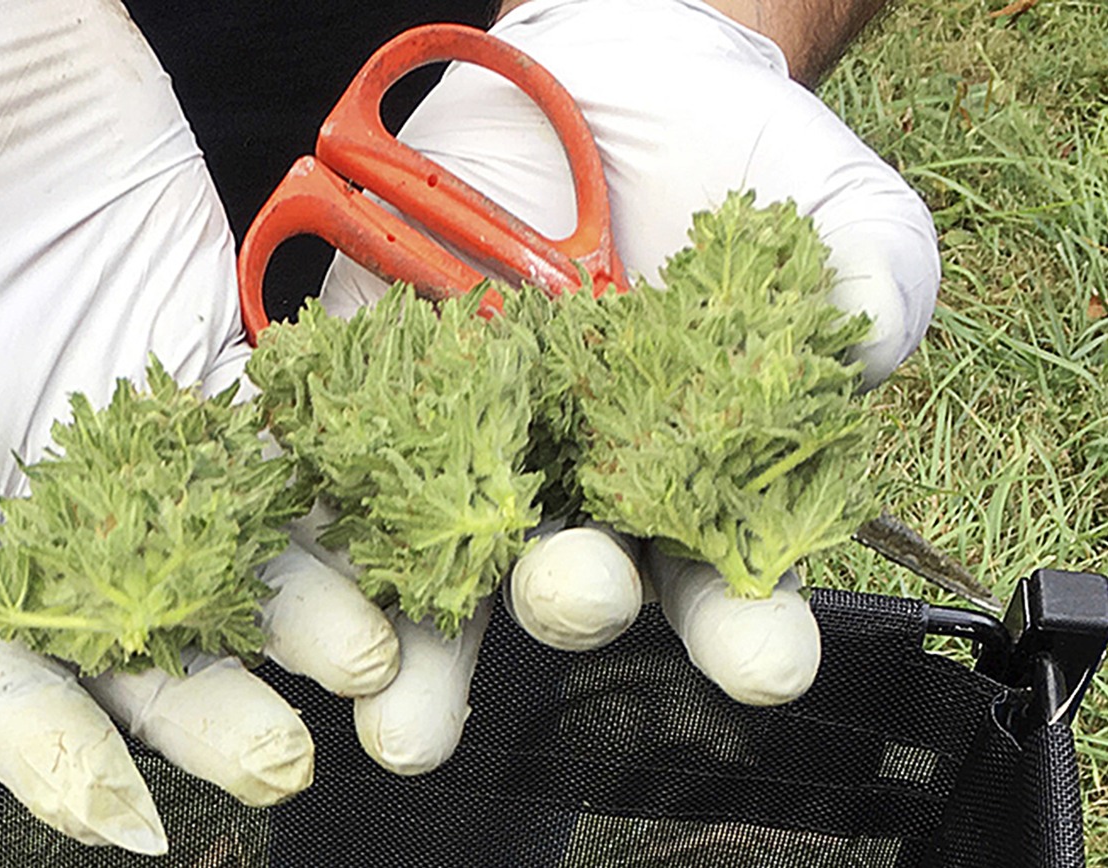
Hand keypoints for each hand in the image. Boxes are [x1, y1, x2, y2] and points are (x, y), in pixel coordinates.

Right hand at [0, 3, 396, 852]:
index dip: (41, 750)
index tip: (124, 823)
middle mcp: (33, 469)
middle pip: (128, 620)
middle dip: (206, 701)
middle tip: (285, 760)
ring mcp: (133, 410)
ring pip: (226, 539)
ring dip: (300, 608)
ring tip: (374, 663)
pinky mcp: (213, 344)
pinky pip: (282, 437)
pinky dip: (332, 494)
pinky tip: (392, 541)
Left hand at [317, 0, 938, 766]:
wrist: (623, 87)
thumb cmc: (745, 166)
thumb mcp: (836, 205)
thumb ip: (872, 274)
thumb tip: (863, 337)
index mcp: (698, 478)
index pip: (726, 578)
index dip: (746, 626)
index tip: (766, 660)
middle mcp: (584, 481)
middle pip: (573, 577)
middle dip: (573, 599)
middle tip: (575, 600)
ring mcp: (481, 436)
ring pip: (445, 554)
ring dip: (424, 637)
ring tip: (402, 714)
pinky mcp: (390, 380)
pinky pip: (348, 451)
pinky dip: (328, 506)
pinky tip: (313, 570)